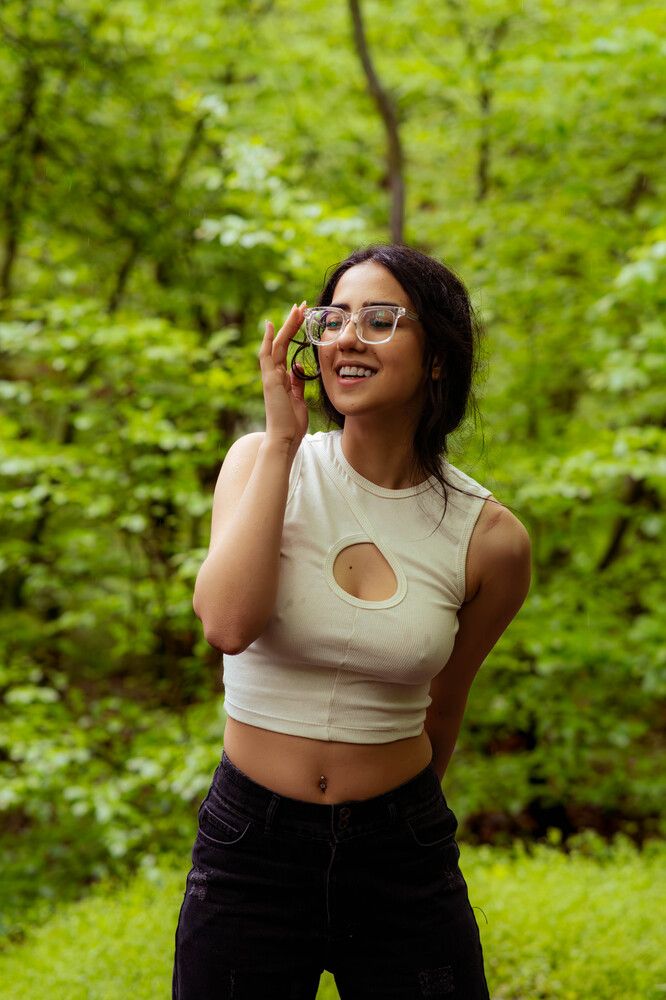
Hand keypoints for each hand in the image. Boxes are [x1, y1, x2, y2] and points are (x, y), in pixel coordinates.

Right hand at [258, 301, 308, 452]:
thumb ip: (298, 382)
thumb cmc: (292, 423)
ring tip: (297, 309)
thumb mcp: (299, 398)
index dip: (293, 332)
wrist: (285, 438)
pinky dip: (268, 341)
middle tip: (301, 306)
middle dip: (291, 323)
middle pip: (281, 342)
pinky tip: (271, 325)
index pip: (286, 349)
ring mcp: (270, 376)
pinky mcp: (270, 380)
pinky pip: (267, 356)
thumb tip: (300, 368)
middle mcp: (273, 373)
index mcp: (281, 377)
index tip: (301, 317)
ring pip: (277, 344)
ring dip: (287, 326)